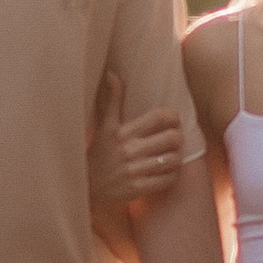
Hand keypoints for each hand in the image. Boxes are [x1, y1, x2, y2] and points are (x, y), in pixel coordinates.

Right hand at [88, 66, 185, 215]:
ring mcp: (134, 171)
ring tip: (171, 155)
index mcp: (122, 132)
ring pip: (173, 159)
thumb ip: (113, 100)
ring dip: (176, 157)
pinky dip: (171, 175)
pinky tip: (165, 172)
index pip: (160, 117)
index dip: (173, 117)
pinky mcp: (137, 189)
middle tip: (174, 140)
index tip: (172, 121)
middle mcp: (129, 150)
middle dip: (178, 138)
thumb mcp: (104, 127)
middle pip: (172, 137)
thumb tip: (112, 74)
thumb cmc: (98, 155)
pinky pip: (167, 180)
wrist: (84, 188)